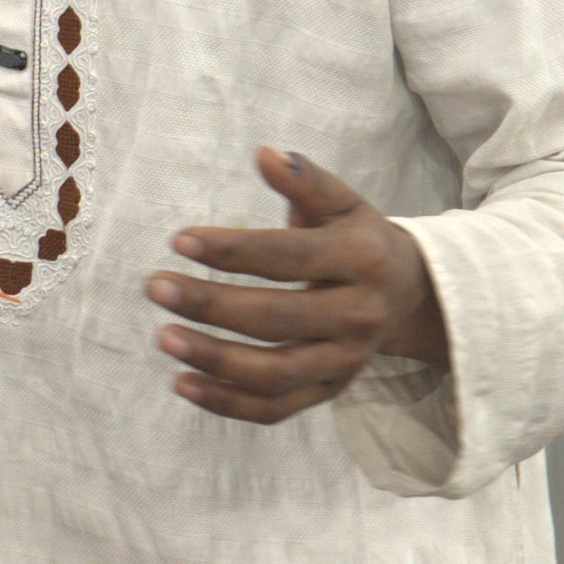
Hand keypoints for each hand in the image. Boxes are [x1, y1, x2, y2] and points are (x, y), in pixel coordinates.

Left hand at [144, 148, 448, 425]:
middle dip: (211, 305)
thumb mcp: (342, 202)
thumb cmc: (358, 238)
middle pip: (278, 318)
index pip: (289, 257)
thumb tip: (265, 154)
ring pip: (276, 373)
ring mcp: (346, 360)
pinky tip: (182, 382)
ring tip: (164, 336)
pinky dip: (228, 402)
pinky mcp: (330, 390)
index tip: (179, 240)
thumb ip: (305, 180)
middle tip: (156, 286)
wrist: (408, 294)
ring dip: (215, 359)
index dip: (233, 250)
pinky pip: (276, 409)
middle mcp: (360, 315)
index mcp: (363, 259)